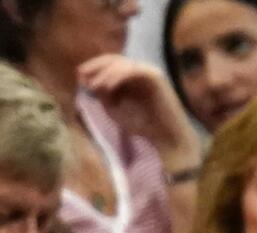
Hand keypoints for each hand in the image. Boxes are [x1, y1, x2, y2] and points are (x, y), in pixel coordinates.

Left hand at [78, 54, 200, 171]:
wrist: (167, 139)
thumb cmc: (143, 128)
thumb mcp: (115, 110)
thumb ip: (103, 95)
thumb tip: (89, 81)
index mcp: (134, 79)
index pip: (111, 64)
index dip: (94, 67)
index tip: (80, 77)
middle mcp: (142, 73)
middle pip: (115, 60)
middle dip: (96, 66)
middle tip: (81, 75)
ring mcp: (150, 73)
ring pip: (122, 64)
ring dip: (105, 73)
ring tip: (94, 86)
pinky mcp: (156, 77)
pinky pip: (132, 70)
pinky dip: (118, 76)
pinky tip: (107, 87)